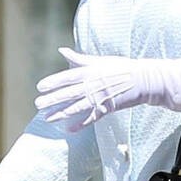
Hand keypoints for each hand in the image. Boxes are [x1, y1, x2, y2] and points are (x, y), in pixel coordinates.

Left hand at [34, 47, 180, 130]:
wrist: (142, 80)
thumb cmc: (120, 67)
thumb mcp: (98, 60)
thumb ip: (79, 58)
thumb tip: (62, 50)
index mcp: (89, 72)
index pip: (67, 77)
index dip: (53, 82)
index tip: (40, 87)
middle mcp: (92, 85)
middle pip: (68, 94)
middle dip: (52, 100)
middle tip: (37, 105)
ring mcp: (99, 98)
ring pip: (76, 108)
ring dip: (60, 113)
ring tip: (46, 118)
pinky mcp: (107, 108)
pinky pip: (91, 118)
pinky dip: (80, 124)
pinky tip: (68, 129)